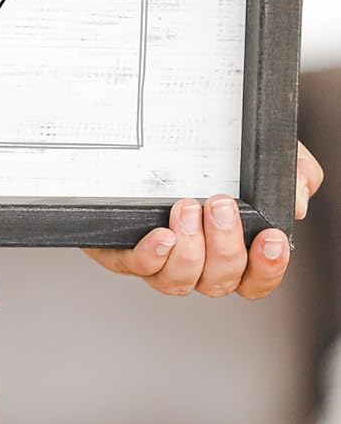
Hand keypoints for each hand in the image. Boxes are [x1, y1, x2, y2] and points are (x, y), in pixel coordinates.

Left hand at [82, 140, 324, 298]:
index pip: (257, 281)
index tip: (271, 236)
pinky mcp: (126, 253)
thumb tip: (296, 205)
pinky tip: (161, 236)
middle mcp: (198, 267)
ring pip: (180, 280)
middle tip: (220, 205)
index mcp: (232, 254)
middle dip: (224, 245)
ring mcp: (161, 264)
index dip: (268, 268)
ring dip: (189, 248)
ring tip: (187, 207)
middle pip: (220, 281)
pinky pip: (139, 267)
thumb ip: (294, 175)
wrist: (149, 143)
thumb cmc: (212, 160)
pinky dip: (152, 255)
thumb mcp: (261, 159)